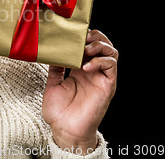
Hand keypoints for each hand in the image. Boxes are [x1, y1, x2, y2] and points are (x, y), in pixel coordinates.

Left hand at [42, 29, 117, 153]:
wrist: (65, 130)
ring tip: (85, 48)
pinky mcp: (107, 86)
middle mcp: (93, 71)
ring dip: (99, 45)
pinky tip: (85, 66)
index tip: (71, 33)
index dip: (83, 37)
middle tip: (81, 37)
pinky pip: (111, 66)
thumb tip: (53, 51)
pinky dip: (99, 61)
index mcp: (80, 69)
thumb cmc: (59, 111)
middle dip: (94, 36)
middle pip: (103, 44)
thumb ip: (55, 67)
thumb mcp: (53, 83)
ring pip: (111, 52)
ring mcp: (101, 77)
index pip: (88, 45)